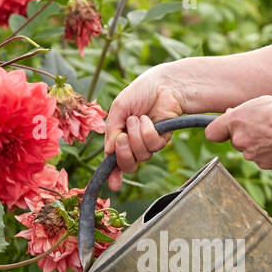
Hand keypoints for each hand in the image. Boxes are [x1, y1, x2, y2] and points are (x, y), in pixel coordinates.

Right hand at [103, 65, 191, 191]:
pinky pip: (153, 145)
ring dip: (136, 135)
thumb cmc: (139, 93)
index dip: (113, 176)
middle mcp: (134, 144)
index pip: (114, 161)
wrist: (161, 84)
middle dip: (124, 154)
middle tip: (123, 137)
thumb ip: (111, 130)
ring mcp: (148, 144)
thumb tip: (108, 153)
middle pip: (128, 165)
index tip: (113, 186)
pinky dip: (148, 131)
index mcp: (119, 138)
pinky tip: (149, 119)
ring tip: (138, 118)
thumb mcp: (118, 110)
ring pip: (141, 155)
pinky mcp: (163, 140)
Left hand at [203, 95, 271, 170]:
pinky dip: (271, 153)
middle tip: (264, 125)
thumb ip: (244, 111)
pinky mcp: (264, 165)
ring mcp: (251, 155)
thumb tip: (232, 114)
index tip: (226, 129)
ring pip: (250, 150)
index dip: (219, 131)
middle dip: (246, 134)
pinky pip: (264, 158)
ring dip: (260, 144)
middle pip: (235, 140)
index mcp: (235, 121)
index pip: (212, 133)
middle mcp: (239, 140)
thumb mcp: (262, 101)